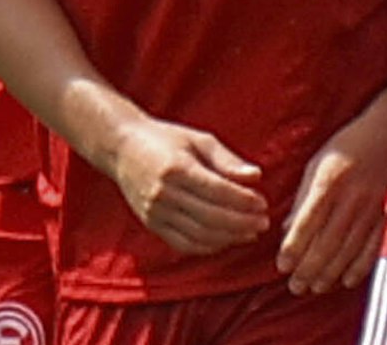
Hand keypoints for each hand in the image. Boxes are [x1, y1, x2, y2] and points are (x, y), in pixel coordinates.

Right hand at [107, 116, 269, 255]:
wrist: (122, 148)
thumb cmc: (165, 139)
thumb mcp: (198, 139)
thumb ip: (227, 160)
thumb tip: (256, 176)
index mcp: (176, 169)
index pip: (217, 191)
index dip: (243, 201)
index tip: (263, 204)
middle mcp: (163, 194)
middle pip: (210, 217)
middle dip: (241, 223)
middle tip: (263, 222)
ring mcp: (155, 213)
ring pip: (199, 235)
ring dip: (229, 238)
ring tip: (250, 233)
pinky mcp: (152, 225)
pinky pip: (184, 244)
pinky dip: (209, 246)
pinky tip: (227, 240)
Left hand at [277, 94, 386, 293]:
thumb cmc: (348, 147)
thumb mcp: (318, 163)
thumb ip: (303, 197)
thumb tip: (286, 229)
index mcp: (329, 181)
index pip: (307, 222)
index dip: (293, 248)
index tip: (282, 266)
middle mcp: (351, 197)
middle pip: (326, 242)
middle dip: (308, 269)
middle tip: (295, 287)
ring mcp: (373, 208)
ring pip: (348, 250)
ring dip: (329, 273)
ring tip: (314, 287)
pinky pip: (374, 247)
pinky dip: (360, 267)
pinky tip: (346, 280)